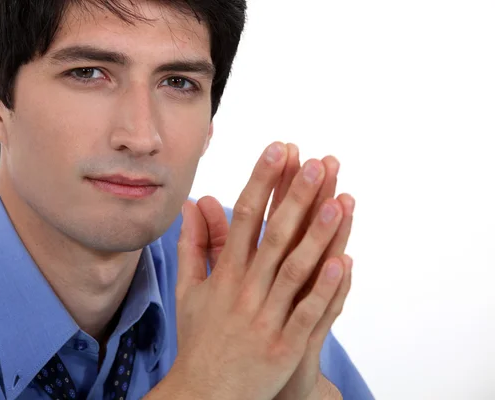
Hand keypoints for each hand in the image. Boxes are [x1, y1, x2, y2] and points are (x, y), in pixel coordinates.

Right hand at [168, 142, 348, 399]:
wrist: (203, 395)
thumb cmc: (198, 339)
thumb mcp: (188, 290)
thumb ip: (193, 244)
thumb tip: (192, 203)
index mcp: (225, 275)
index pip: (245, 217)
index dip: (263, 181)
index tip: (279, 150)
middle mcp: (246, 291)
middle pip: (275, 236)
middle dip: (297, 196)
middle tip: (318, 163)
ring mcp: (267, 318)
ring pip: (296, 269)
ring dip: (319, 234)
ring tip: (340, 201)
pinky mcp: (286, 346)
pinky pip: (310, 314)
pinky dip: (327, 288)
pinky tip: (344, 262)